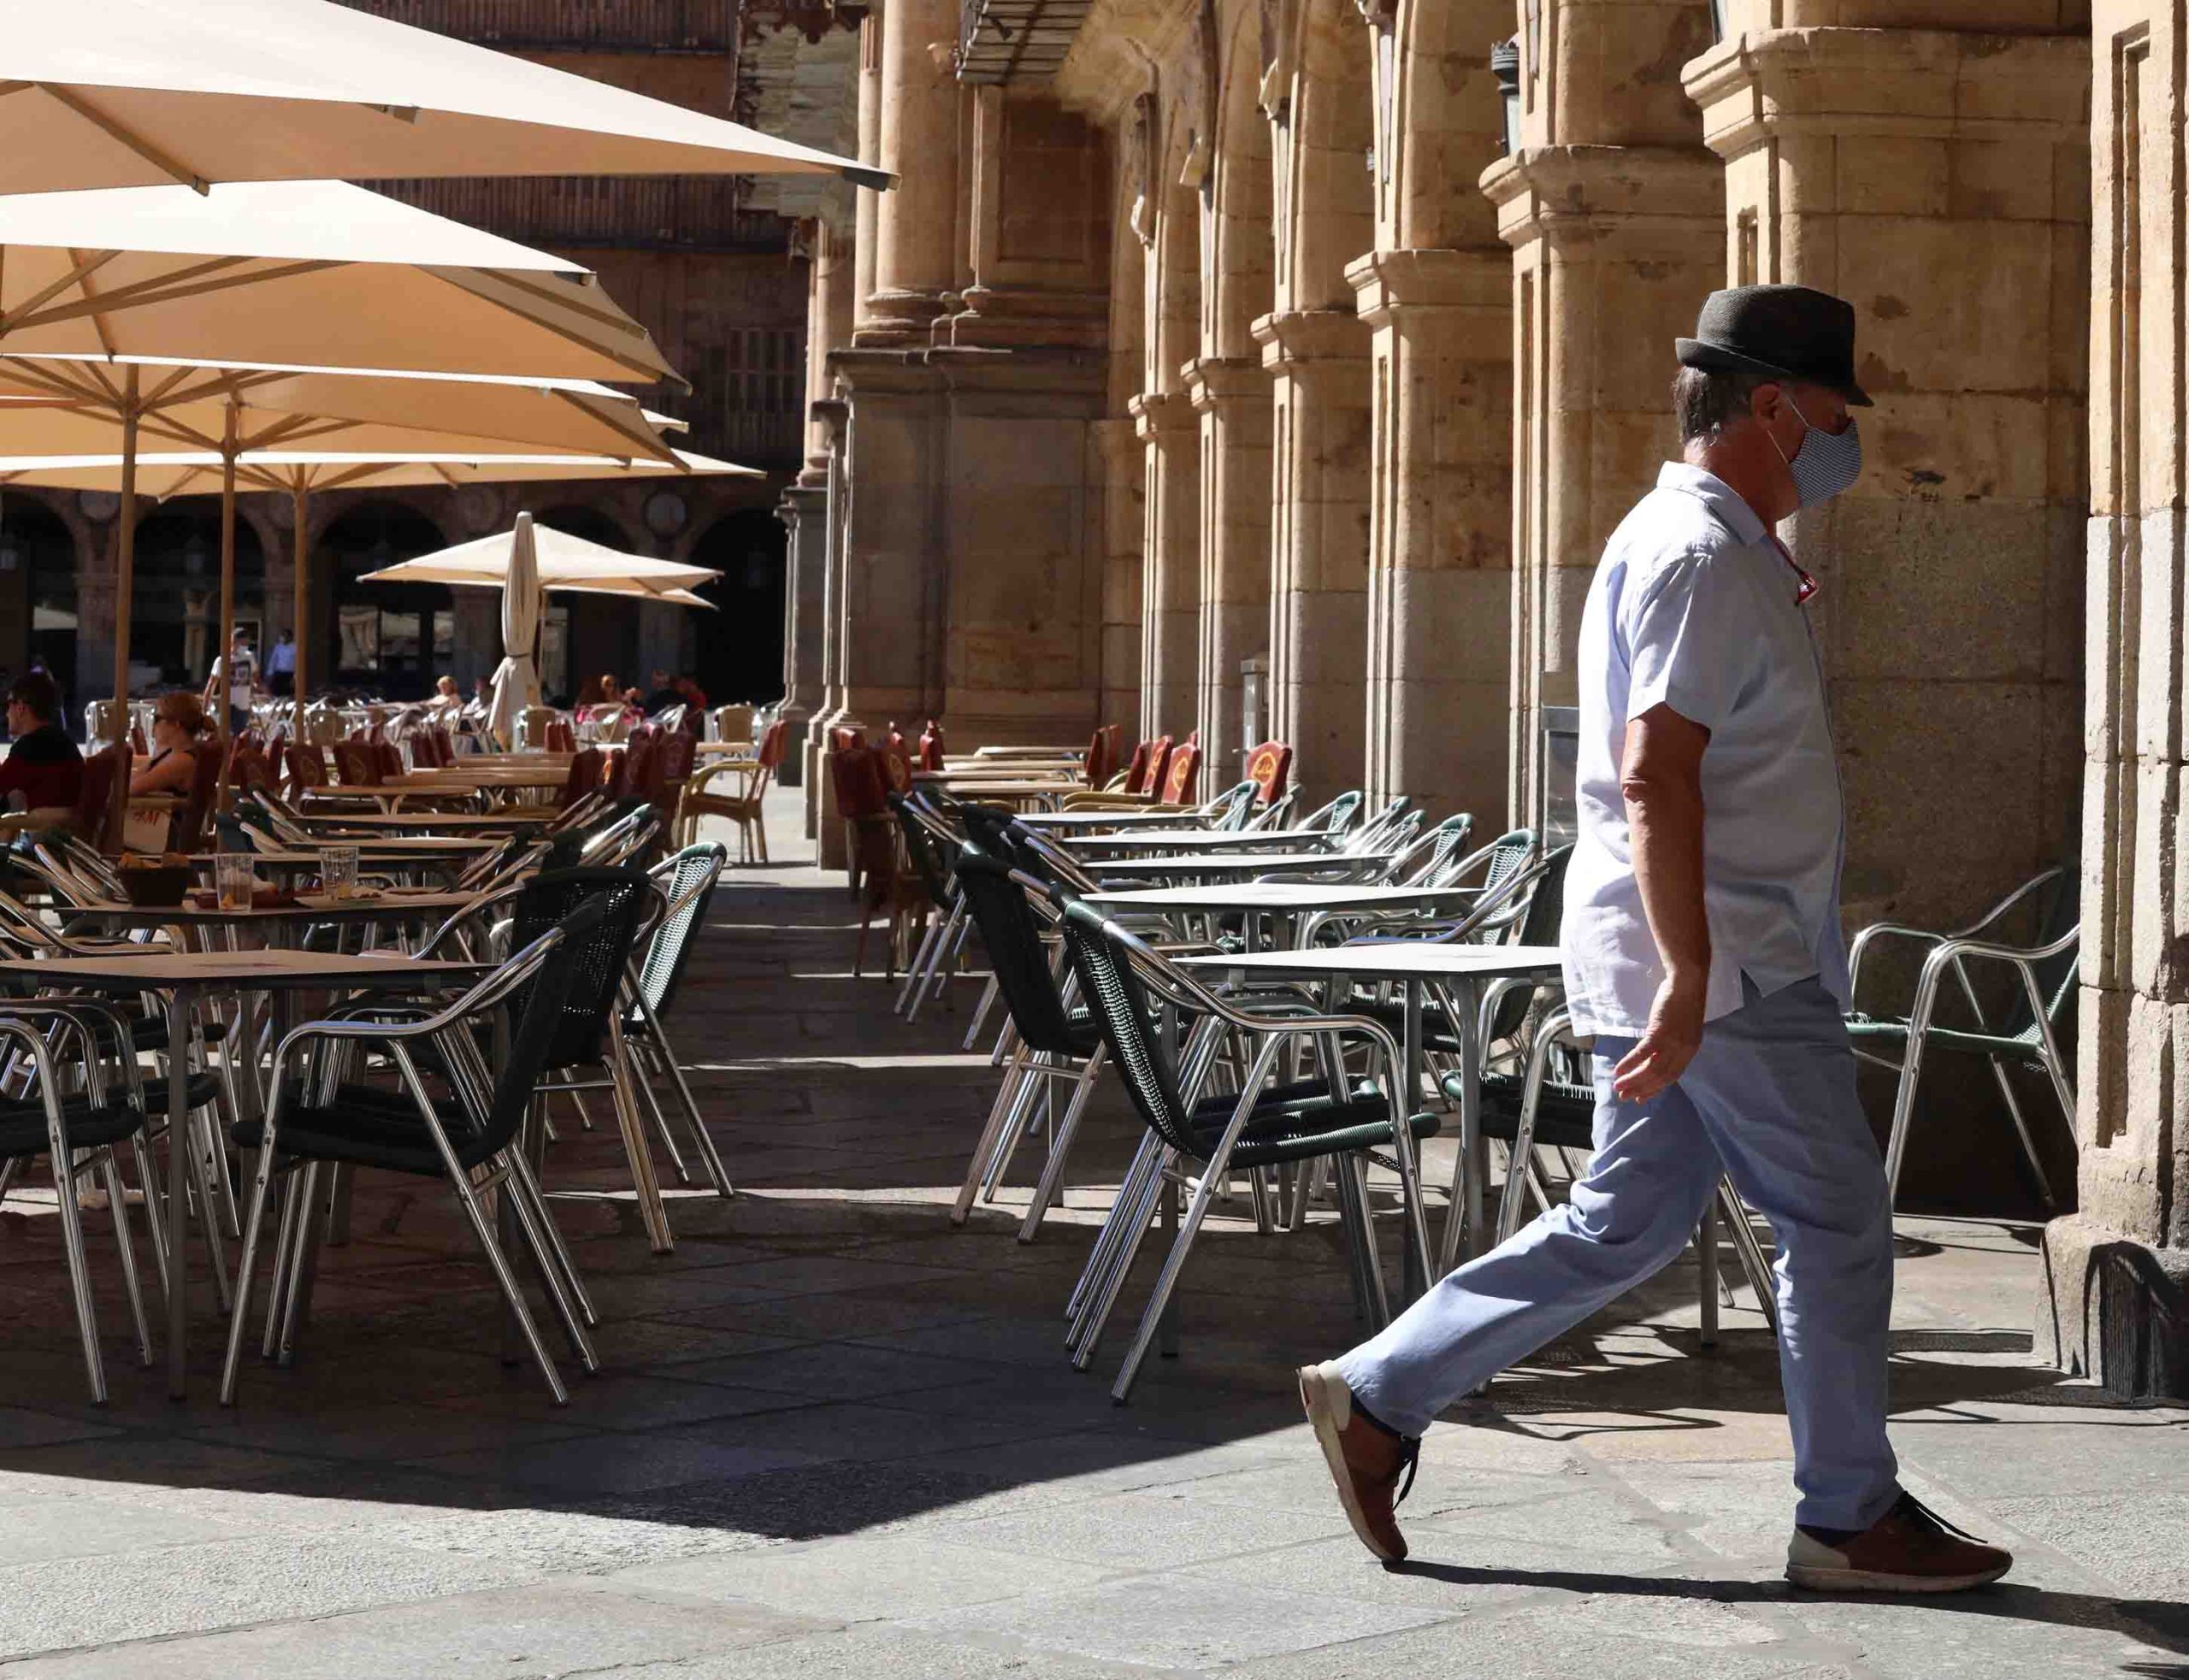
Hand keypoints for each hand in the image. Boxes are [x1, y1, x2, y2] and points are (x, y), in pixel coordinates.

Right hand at [1612, 972, 1705, 1102]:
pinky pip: (1643, 1053)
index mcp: (1689, 1051)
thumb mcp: (1682, 1027)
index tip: (1641, 1097)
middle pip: (1660, 1077)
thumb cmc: (1682, 1001)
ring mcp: (1673, 1043)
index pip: (1671, 1077)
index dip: (1655, 1088)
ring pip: (1651, 1069)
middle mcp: (1683, 1051)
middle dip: (1641, 1088)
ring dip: (1633, 1080)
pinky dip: (1630, 1063)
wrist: (1686, 983)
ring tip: (1619, 1087)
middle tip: (1624, 1096)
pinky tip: (1619, 1069)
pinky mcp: (1660, 1032)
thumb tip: (1654, 1053)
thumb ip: (1671, 1043)